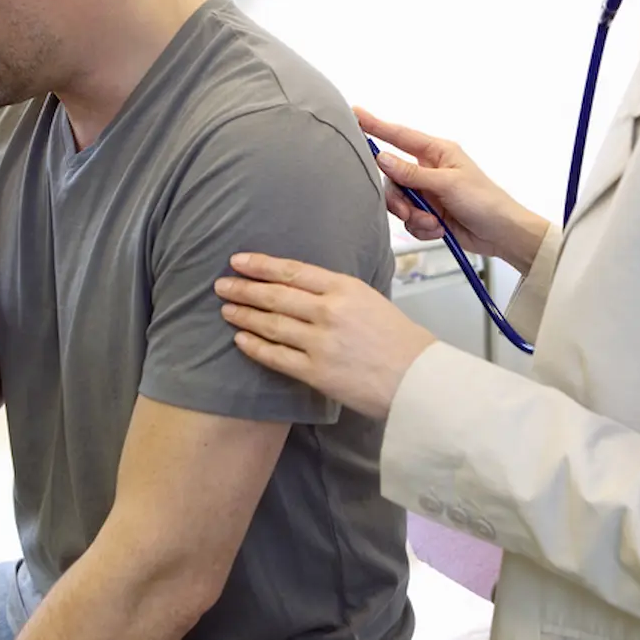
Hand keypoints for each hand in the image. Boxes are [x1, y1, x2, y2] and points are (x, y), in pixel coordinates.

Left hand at [217, 254, 437, 419]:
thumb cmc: (399, 339)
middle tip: (221, 285)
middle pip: (275, 295)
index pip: (292, 270)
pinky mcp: (316, 372)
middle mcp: (329, 312)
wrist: (417, 378)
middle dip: (244, 288)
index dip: (261, 265)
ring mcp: (321, 343)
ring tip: (226, 309)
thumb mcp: (370, 299)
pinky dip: (255, 347)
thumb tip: (303, 287)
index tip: (238, 261)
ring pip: (271, 324)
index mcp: (344, 288)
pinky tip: (240, 340)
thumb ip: (337, 291)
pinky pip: (276, 357)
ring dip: (244, 316)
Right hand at [356, 107, 548, 273]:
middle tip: (407, 211)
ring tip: (432, 223)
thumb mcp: (448, 184)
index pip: (399, 135)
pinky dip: (421, 227)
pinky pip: (409, 220)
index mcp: (436, 152)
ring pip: (399, 201)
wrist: (501, 234)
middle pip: (392, 177)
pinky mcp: (428, 213)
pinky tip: (438, 229)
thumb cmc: (485, 201)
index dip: (375, 125)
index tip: (354, 114)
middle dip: (399, 199)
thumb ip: (412, 173)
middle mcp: (428, 169)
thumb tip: (382, 158)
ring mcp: (427, 191)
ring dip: (413, 216)